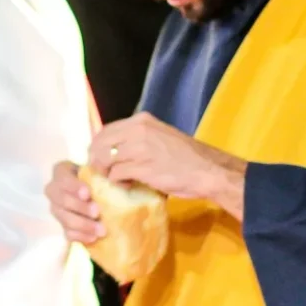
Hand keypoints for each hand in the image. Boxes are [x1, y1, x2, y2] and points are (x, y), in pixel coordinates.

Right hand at [45, 160, 103, 243]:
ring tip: (101, 230)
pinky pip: (67, 233)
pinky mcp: (63, 226)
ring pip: (64, 218)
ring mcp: (57, 209)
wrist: (102, 195)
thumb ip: (105, 171)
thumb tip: (116, 176)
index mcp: (61, 171)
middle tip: (97, 212)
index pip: (62, 177)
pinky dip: (81, 236)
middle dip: (79, 207)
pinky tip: (94, 238)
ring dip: (83, 224)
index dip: (73, 186)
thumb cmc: (100, 177)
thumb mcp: (102, 169)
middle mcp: (54, 190)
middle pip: (60, 199)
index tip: (88, 193)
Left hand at [88, 113, 246, 214]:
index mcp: (141, 120)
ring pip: (104, 158)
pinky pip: (115, 174)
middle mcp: (138, 129)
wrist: (208, 170)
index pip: (105, 130)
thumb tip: (114, 149)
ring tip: (118, 180)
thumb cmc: (186, 157)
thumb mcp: (159, 137)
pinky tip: (128, 185)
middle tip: (104, 172)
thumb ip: (138, 138)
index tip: (101, 159)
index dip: (98, 146)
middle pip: (99, 143)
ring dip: (106, 172)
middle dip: (97, 159)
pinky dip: (117, 182)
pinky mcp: (141, 167)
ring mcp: (139, 147)